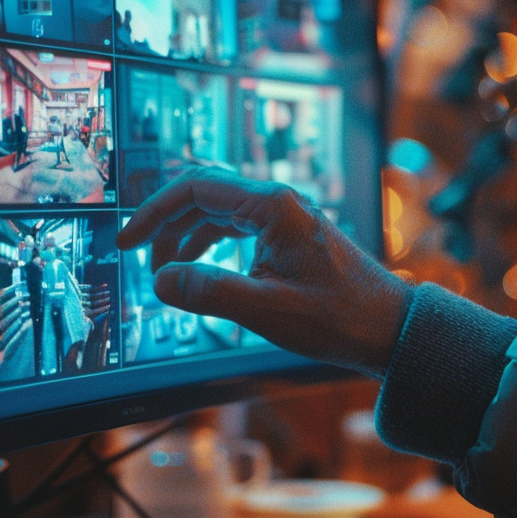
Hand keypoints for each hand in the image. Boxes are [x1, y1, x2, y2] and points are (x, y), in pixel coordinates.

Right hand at [116, 168, 410, 377]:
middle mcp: (279, 204)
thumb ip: (209, 292)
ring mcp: (287, 219)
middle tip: (138, 259)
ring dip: (187, 238)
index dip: (153, 212)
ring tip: (167, 273)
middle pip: (205, 196)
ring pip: (220, 213)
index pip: (196, 188)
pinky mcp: (292, 238)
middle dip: (166, 225)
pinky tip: (203, 271)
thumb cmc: (338, 319)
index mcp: (272, 207)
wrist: (389, 329)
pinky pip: (239, 229)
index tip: (126, 242)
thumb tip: (162, 279)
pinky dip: (212, 246)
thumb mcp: (265, 310)